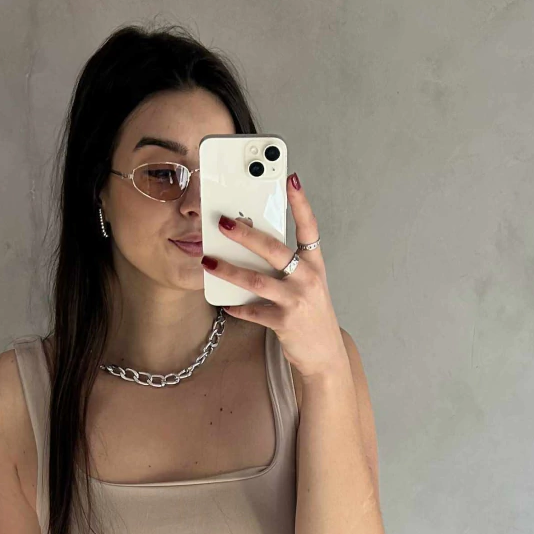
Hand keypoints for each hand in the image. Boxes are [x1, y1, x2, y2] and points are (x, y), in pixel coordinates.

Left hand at [202, 173, 345, 381]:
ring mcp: (296, 302)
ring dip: (229, 270)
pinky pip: (253, 311)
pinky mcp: (284, 323)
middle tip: (224, 223)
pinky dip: (236, 307)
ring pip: (257, 281)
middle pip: (274, 250)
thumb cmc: (311, 314)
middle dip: (246, 235)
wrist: (324, 354)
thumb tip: (252, 243)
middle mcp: (308, 279)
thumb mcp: (307, 284)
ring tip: (209, 262)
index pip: (309, 227)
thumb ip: (287, 265)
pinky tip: (223, 302)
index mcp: (314, 265)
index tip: (290, 179)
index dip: (300, 203)